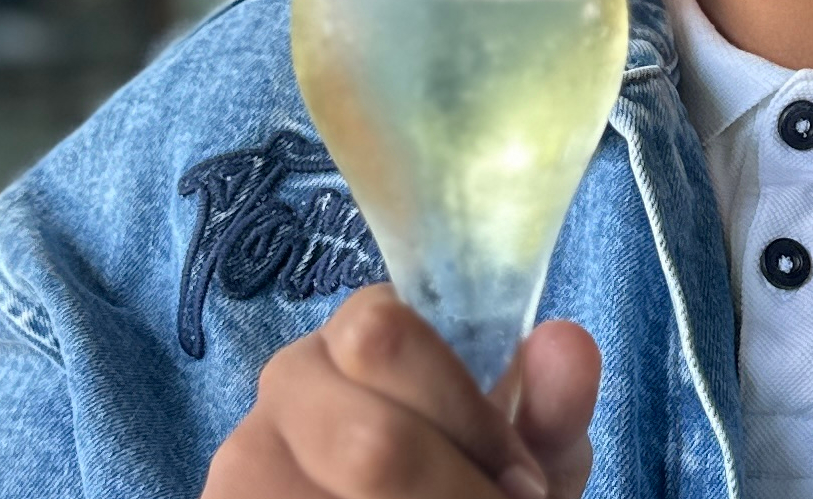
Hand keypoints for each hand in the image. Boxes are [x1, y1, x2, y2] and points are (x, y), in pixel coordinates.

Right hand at [205, 285, 601, 497]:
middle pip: (371, 442)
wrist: (425, 497)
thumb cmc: (474, 482)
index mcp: (365, 330)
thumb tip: (566, 342)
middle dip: (454, 494)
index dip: (471, 424)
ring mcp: (246, 456)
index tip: (523, 483)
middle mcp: (291, 379)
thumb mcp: (528, 457)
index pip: (388, 336)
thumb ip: (549, 408)